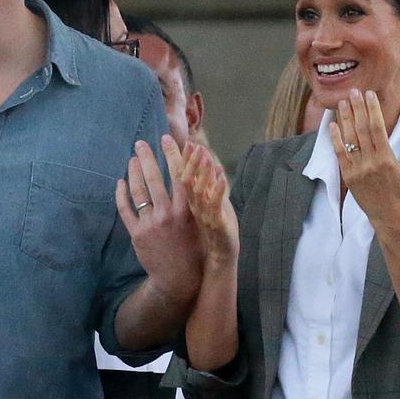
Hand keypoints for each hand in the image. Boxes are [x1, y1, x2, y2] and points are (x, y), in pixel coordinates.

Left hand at [115, 134, 202, 303]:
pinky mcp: (137, 235)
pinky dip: (121, 195)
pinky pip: (126, 210)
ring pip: (138, 192)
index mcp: (186, 211)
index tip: (166, 139)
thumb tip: (201, 175)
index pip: (178, 175)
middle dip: (146, 158)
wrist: (179, 279)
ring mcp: (150, 224)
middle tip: (140, 143)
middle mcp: (167, 215)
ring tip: (132, 159)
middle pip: (153, 179)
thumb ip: (200, 202)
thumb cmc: (196, 250)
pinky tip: (120, 182)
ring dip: (133, 173)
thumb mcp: (203, 225)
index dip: (172, 155)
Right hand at [179, 142, 237, 263]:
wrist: (218, 258)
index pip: (181, 175)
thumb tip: (209, 166)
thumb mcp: (207, 207)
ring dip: (201, 171)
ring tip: (204, 154)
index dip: (180, 158)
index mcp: (189, 201)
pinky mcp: (216, 222)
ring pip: (198, 189)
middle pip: (184, 179)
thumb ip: (207, 188)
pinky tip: (221, 176)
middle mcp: (191, 206)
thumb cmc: (213, 232)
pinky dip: (218, 188)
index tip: (178, 140)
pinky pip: (215, 203)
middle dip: (183, 160)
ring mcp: (202, 214)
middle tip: (183, 142)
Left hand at [328, 88, 399, 230]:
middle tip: (354, 91)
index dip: (372, 110)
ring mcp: (357, 169)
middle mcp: (370, 162)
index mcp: (387, 159)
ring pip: (349, 139)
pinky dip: (335, 139)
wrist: (389, 218)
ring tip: (343, 102)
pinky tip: (333, 125)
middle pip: (361, 129)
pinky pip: (339, 154)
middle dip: (357, 109)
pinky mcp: (348, 177)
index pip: (377, 128)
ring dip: (345, 119)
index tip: (370, 95)